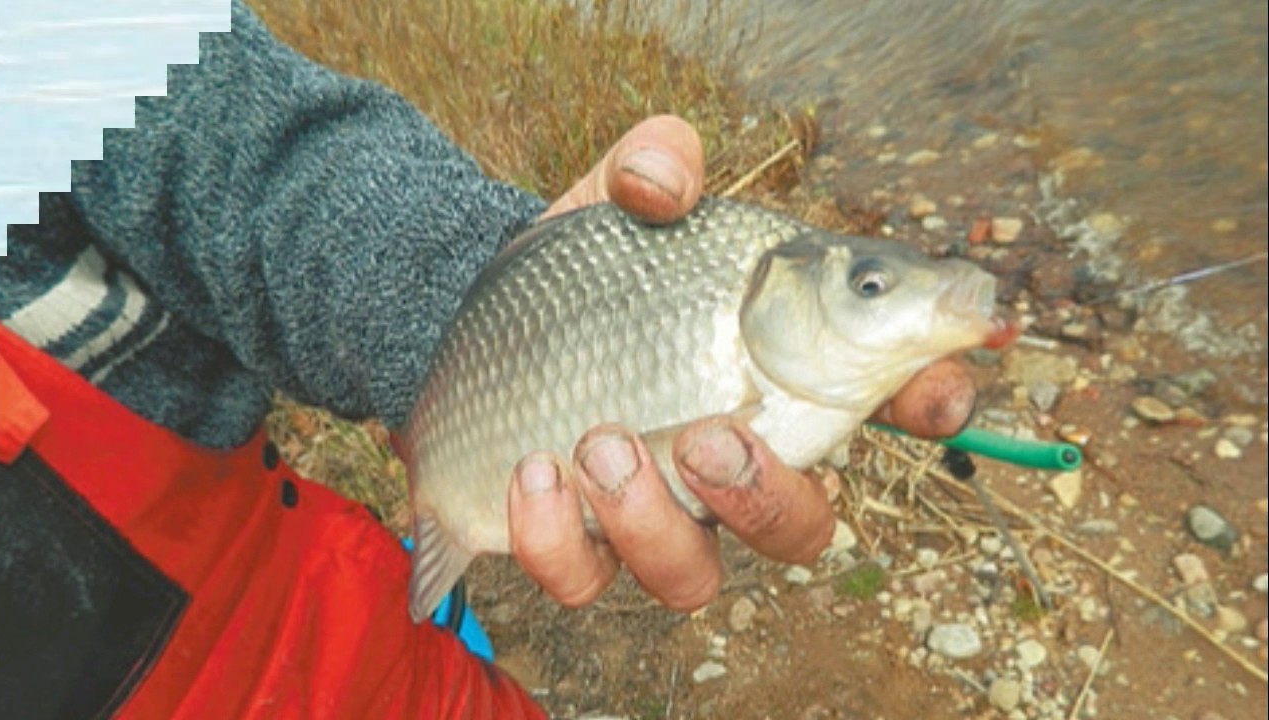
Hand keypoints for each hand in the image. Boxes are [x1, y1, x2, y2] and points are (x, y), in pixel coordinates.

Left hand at [508, 116, 974, 610]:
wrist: (483, 320)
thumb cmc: (584, 269)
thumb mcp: (615, 204)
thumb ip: (653, 164)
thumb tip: (663, 177)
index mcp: (772, 375)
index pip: (880, 398)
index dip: (928, 401)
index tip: (936, 391)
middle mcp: (727, 461)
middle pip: (798, 529)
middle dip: (766, 496)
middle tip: (712, 436)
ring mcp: (651, 513)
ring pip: (692, 576)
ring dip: (654, 521)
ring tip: (599, 444)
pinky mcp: (571, 542)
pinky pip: (582, 579)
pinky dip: (559, 538)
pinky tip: (531, 470)